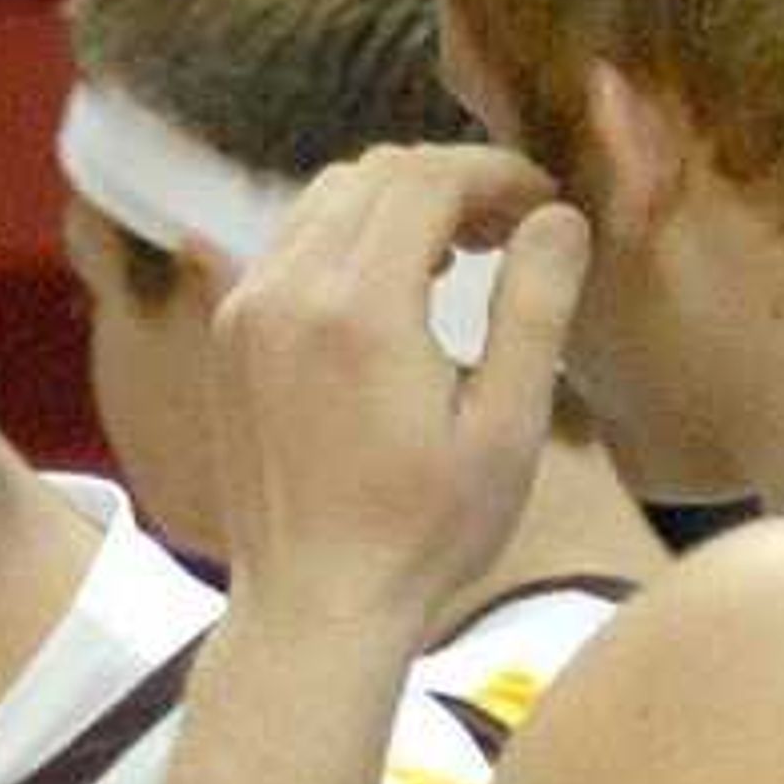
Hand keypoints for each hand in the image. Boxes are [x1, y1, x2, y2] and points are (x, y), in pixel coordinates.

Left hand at [206, 143, 592, 635]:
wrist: (312, 608)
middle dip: (450, 181)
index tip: (541, 206)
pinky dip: (345, 241)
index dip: (496, 175)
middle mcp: (285, 296)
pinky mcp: (227, 344)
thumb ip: (535, 305)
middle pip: (373, 175)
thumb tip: (557, 216)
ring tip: (458, 257)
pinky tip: (393, 293)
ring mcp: (243, 317)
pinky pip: (288, 249)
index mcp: (357, 309)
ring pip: (324, 202)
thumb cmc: (420, 535)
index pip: (427, 179)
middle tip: (509, 228)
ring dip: (396, 205)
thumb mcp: (506, 425)